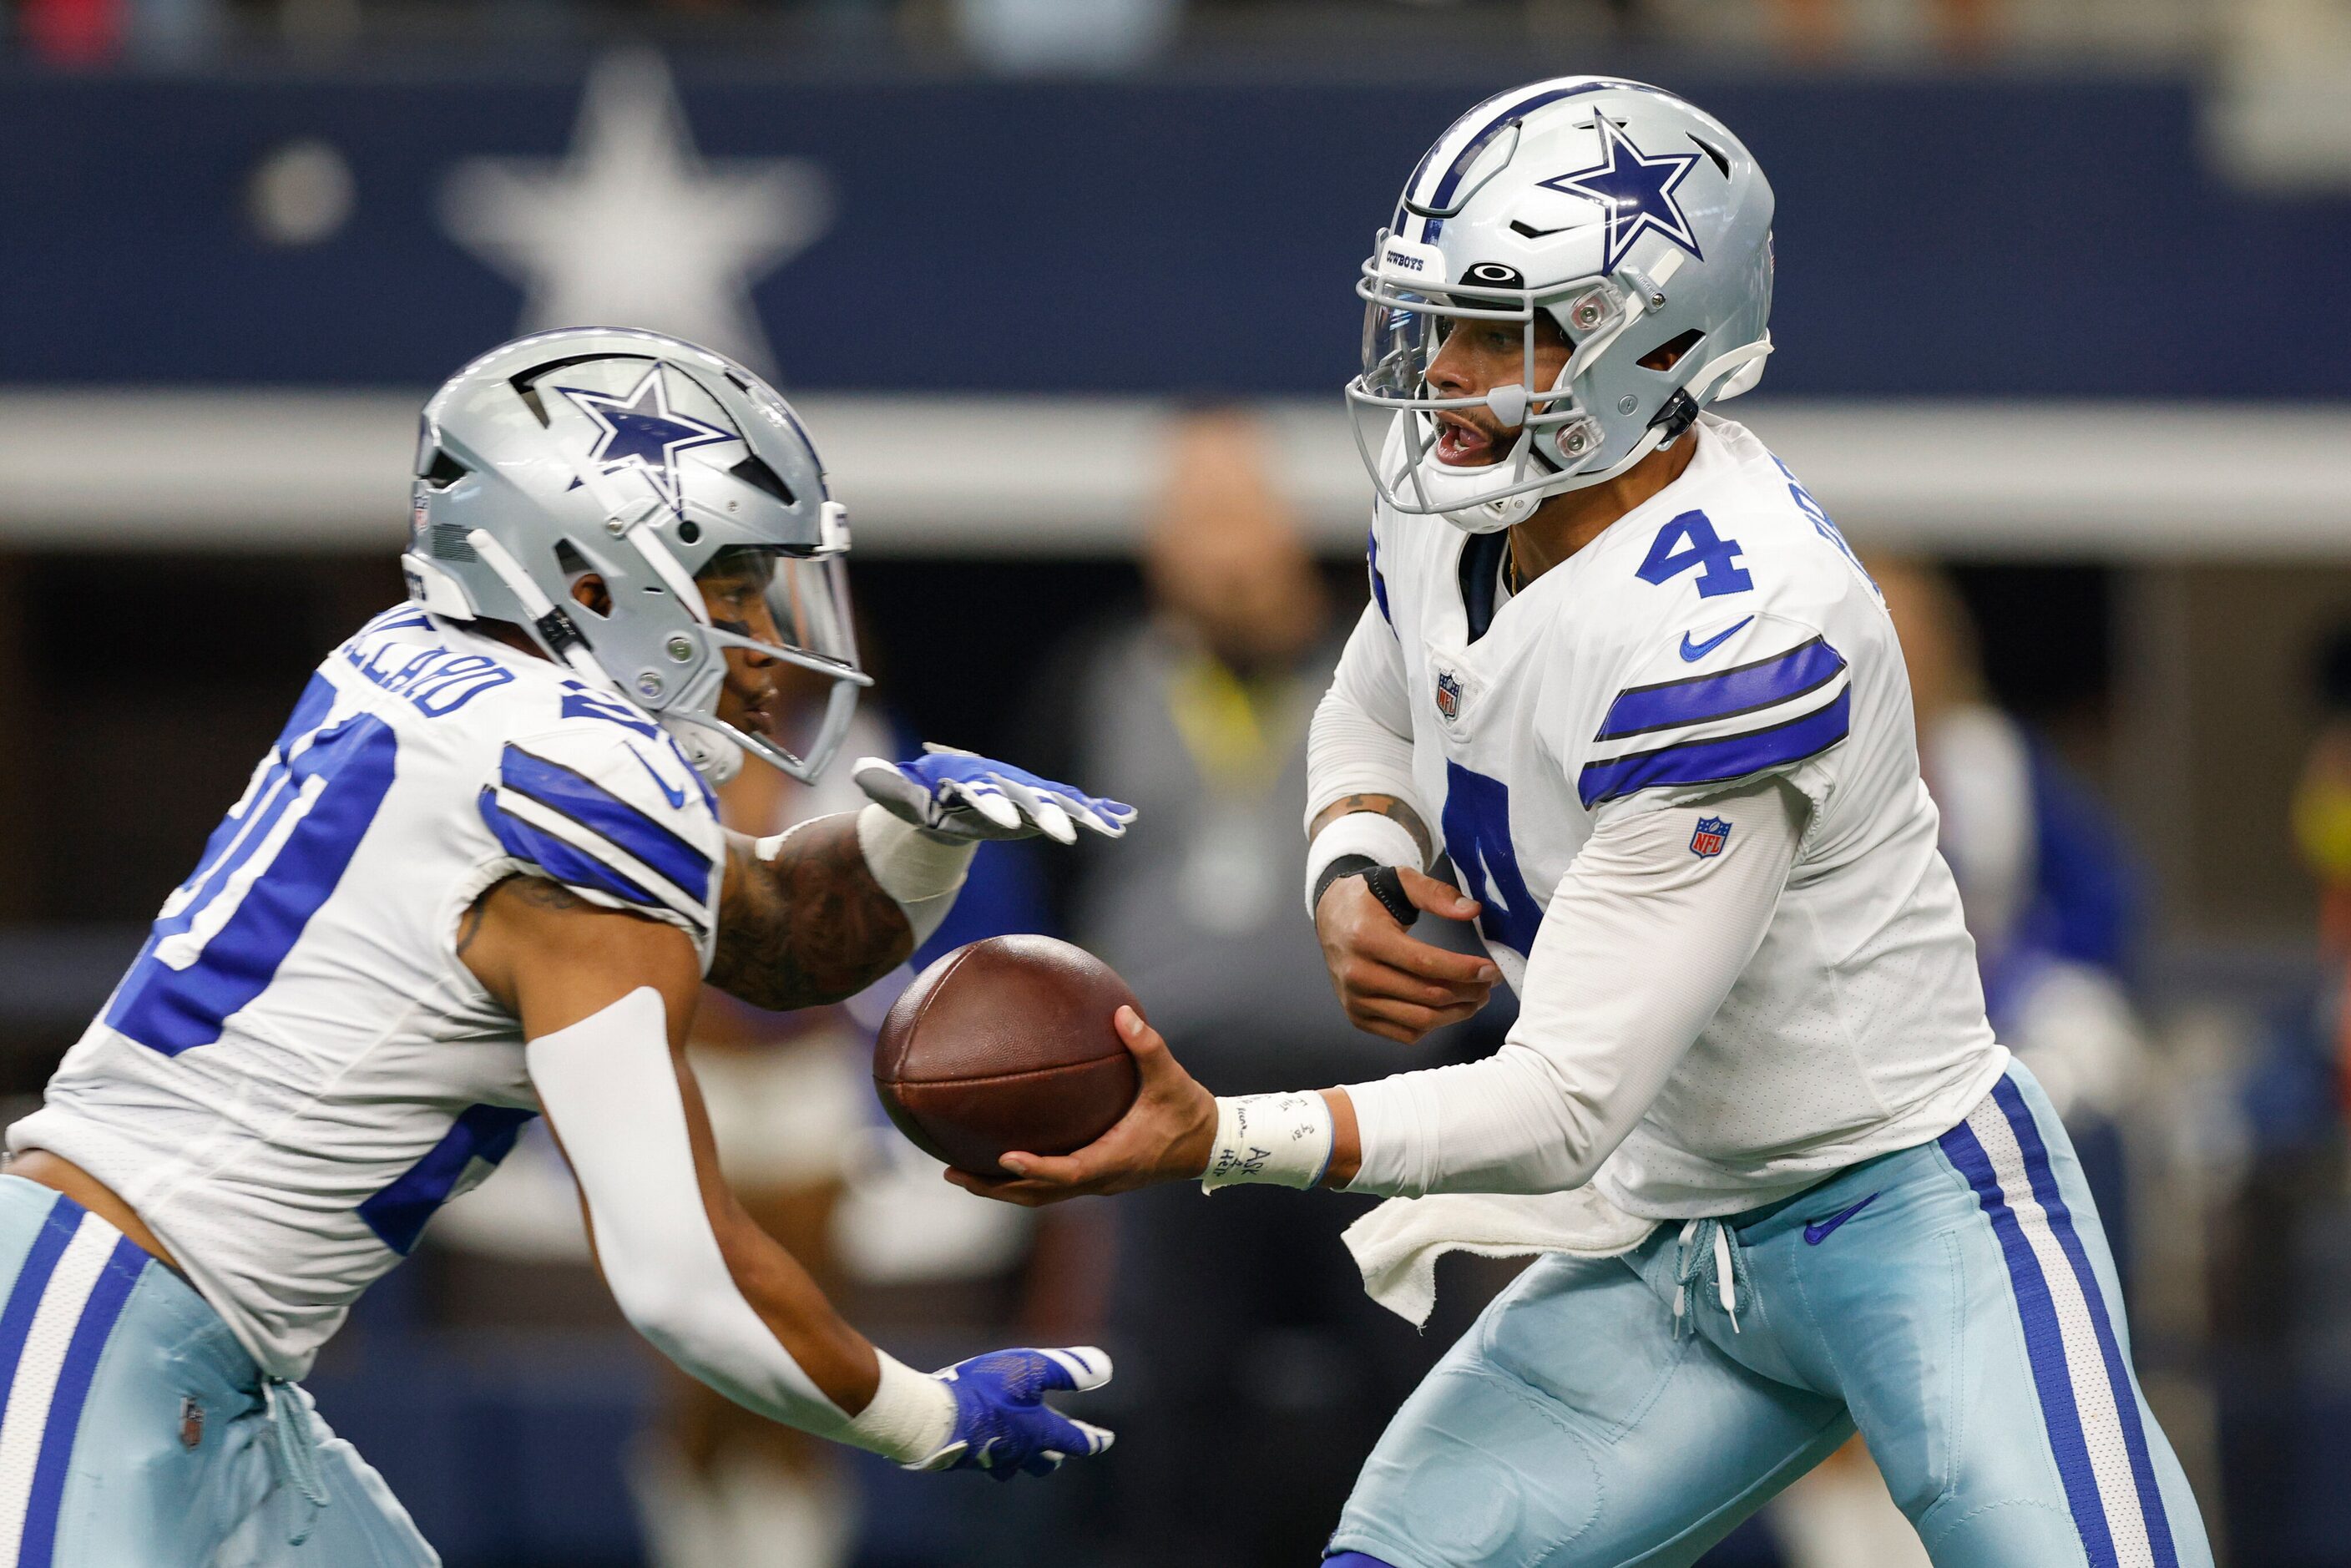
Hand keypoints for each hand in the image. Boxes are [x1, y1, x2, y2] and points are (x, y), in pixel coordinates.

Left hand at [854, 744, 1136, 845]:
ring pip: (1060, 803)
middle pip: (1029, 798)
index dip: (992, 805)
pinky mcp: (1043, 807)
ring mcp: (1028, 794)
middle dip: (1047, 814)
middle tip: (1064, 834)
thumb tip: (860, 772)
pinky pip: (1074, 808)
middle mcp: (1006, 784)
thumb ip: (888, 786)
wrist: (950, 792)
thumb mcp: (903, 794)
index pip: (983, 792)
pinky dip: (1099, 813)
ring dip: (1084, 815)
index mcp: (972, 780)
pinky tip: (1124, 821)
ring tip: (1111, 827)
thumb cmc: (924, 795)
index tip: (1001, 821)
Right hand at [906, 1346, 1114, 1479]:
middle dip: (1055, 1456)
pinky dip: (992, 1452)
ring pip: (1012, 1467)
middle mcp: (1017, 1452)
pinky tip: (983, 1442)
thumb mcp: (1031, 1369)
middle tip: (1062, 1451)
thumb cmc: (985, 1391)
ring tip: (1021, 1452)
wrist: (932, 1418)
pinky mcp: (963, 1458)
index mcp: (1039, 1432)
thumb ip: (1068, 1369)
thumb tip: (1105, 1368)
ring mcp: (989, 1459)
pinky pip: (984, 1460)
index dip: (1093, 1440)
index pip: (1075, 1441)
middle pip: (1044, 1464)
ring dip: (1022, 1460)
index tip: (1107, 1440)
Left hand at [948, 1007, 1216, 1206]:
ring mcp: (1097, 1182)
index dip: (1035, 1169)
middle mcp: (1101, 1179)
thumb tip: (1122, 1012)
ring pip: (1040, 1195)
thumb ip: (1146, 1045)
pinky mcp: (1097, 1177)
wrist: (1209, 1143)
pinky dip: (1022, 1179)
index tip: (1003, 1157)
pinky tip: (999, 1159)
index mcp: (1115, 1159)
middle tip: (952, 1173)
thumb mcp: (1170, 1076)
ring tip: (961, 1173)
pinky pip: (1051, 1184)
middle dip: (995, 1188)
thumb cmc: (1188, 1110)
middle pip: (1038, 1195)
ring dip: (1001, 1189)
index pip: (1068, 1172)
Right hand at [1315, 867, 1499, 1042]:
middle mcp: (1356, 974)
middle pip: (1427, 995)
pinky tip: (1447, 1008)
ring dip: (1456, 1013)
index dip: (1463, 970)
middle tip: (1488, 984)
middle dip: (1468, 992)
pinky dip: (1432, 1025)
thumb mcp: (1400, 881)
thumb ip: (1437, 894)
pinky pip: (1405, 1033)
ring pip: (1420, 1020)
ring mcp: (1355, 1000)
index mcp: (1366, 939)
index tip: (1490, 970)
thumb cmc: (1368, 899)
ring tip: (1476, 999)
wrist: (1331, 915)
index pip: (1425, 964)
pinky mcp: (1357, 1017)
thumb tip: (1472, 910)